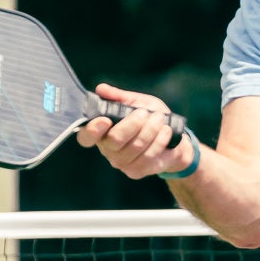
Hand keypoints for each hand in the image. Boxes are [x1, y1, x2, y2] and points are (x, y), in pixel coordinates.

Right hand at [76, 83, 192, 178]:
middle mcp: (108, 150)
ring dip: (150, 129)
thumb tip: (101, 89)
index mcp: (102, 132)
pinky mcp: (137, 171)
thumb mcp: (136, 102)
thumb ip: (119, 97)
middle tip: (145, 112)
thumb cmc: (150, 118)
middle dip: (133, 123)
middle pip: (115, 139)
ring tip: (160, 118)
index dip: (92, 130)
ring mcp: (122, 163)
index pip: (86, 137)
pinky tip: (165, 131)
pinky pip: (149, 155)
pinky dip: (160, 140)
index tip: (105, 120)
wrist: (173, 139)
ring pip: (135, 146)